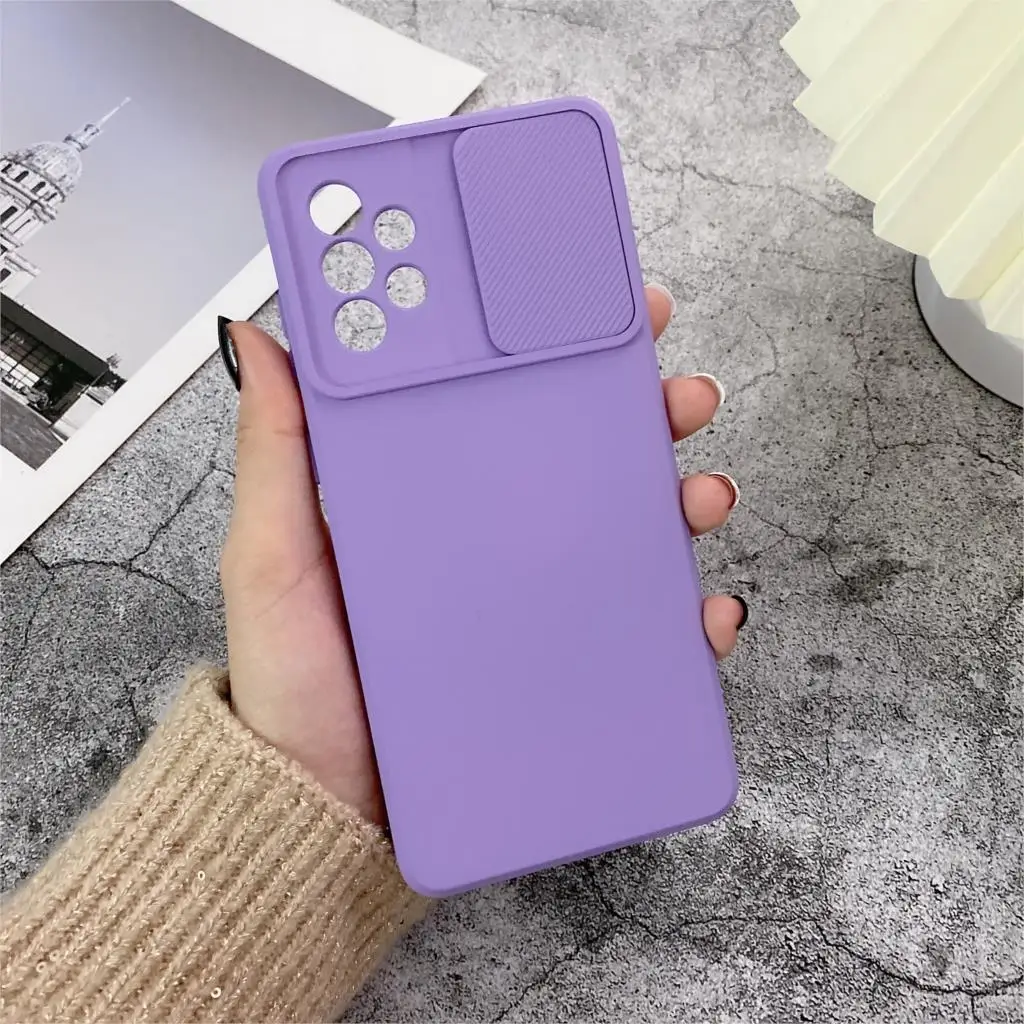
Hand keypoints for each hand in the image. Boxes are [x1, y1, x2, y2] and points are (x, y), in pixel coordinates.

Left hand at [219, 287, 745, 827]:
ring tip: (699, 494)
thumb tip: (264, 342)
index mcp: (433, 490)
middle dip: (645, 410)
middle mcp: (493, 534)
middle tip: (674, 392)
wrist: (324, 806)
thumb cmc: (294, 682)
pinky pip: (643, 630)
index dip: (559, 348)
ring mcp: (534, 599)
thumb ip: (275, 451)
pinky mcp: (562, 664)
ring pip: (629, 529)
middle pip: (585, 453)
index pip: (504, 398)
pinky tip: (702, 611)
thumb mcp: (273, 555)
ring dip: (682, 498)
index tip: (602, 307)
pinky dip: (688, 617)